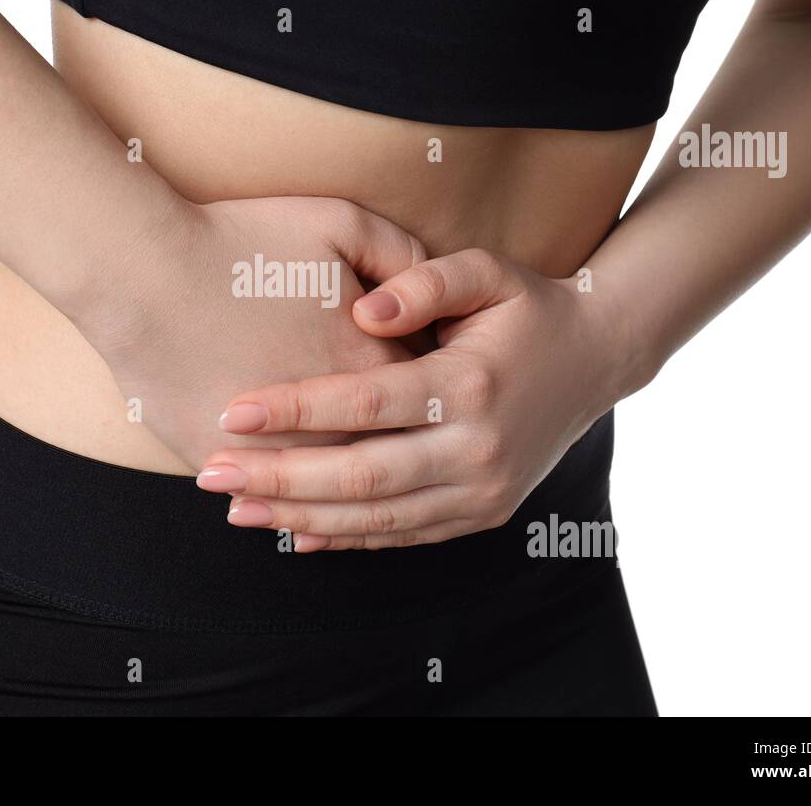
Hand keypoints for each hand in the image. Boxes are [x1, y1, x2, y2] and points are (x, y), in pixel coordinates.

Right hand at [73, 197, 426, 469]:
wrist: (142, 271)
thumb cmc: (242, 241)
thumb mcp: (341, 224)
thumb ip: (404, 257)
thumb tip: (431, 297)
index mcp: (377, 364)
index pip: (428, 396)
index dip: (423, 389)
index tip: (412, 384)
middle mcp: (340, 420)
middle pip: (387, 452)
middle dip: (397, 453)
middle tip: (391, 445)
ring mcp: (280, 450)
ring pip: (326, 490)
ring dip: (338, 495)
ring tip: (343, 496)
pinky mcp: (226, 463)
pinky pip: (264, 498)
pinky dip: (277, 504)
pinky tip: (281, 505)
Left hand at [196, 248, 633, 549]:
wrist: (597, 360)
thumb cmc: (528, 308)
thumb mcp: (488, 271)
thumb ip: (425, 280)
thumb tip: (364, 311)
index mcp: (471, 386)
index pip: (365, 404)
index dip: (295, 409)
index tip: (232, 411)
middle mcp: (478, 449)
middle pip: (361, 475)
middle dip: (279, 477)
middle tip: (212, 474)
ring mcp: (483, 492)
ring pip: (377, 518)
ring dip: (300, 516)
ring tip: (236, 507)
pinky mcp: (482, 515)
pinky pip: (403, 535)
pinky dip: (347, 539)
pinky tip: (294, 532)